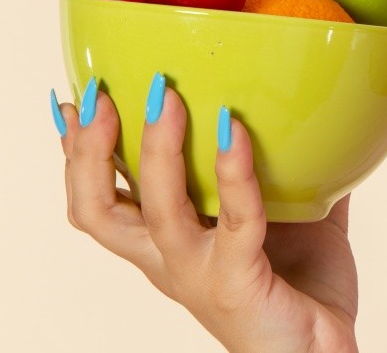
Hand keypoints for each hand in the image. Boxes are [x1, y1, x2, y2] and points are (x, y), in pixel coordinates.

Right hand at [53, 81, 358, 351]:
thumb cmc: (303, 291)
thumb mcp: (287, 218)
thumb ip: (288, 169)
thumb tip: (311, 112)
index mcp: (167, 245)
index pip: (101, 199)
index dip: (77, 154)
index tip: (75, 100)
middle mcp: (168, 261)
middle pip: (97, 210)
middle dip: (87, 150)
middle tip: (99, 94)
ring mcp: (198, 275)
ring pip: (152, 213)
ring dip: (155, 151)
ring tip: (166, 99)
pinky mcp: (236, 284)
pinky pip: (232, 223)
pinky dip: (233, 175)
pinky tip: (235, 133)